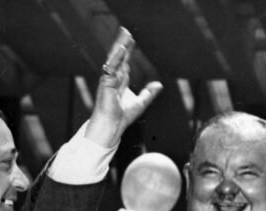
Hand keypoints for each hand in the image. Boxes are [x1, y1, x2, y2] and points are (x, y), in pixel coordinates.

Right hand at [85, 27, 162, 147]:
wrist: (113, 125)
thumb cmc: (122, 116)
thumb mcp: (141, 102)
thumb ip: (149, 93)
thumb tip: (159, 85)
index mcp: (120, 79)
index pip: (124, 60)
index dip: (127, 49)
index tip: (130, 38)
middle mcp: (114, 76)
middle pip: (119, 56)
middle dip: (122, 43)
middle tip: (125, 30)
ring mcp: (109, 78)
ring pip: (114, 58)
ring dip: (119, 46)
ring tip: (124, 34)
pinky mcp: (106, 82)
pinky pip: (111, 67)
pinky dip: (116, 58)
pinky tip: (121, 49)